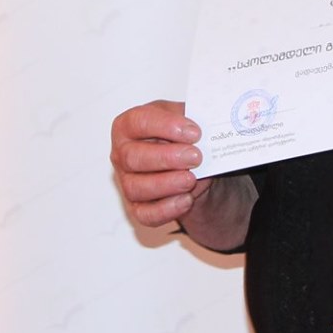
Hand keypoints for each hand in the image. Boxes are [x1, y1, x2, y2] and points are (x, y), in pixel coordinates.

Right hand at [111, 100, 211, 228]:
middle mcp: (122, 154)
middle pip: (133, 157)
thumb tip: (210, 124)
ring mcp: (127, 182)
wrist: (191, 165)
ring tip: (191, 179)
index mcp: (129, 125)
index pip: (139, 122)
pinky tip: (186, 200)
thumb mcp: (185, 118)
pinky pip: (146, 214)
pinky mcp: (138, 207)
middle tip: (195, 157)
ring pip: (136, 188)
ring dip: (166, 184)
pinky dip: (166, 209)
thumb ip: (193, 117)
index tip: (194, 132)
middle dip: (166, 158)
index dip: (165, 126)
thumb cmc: (181, 137)